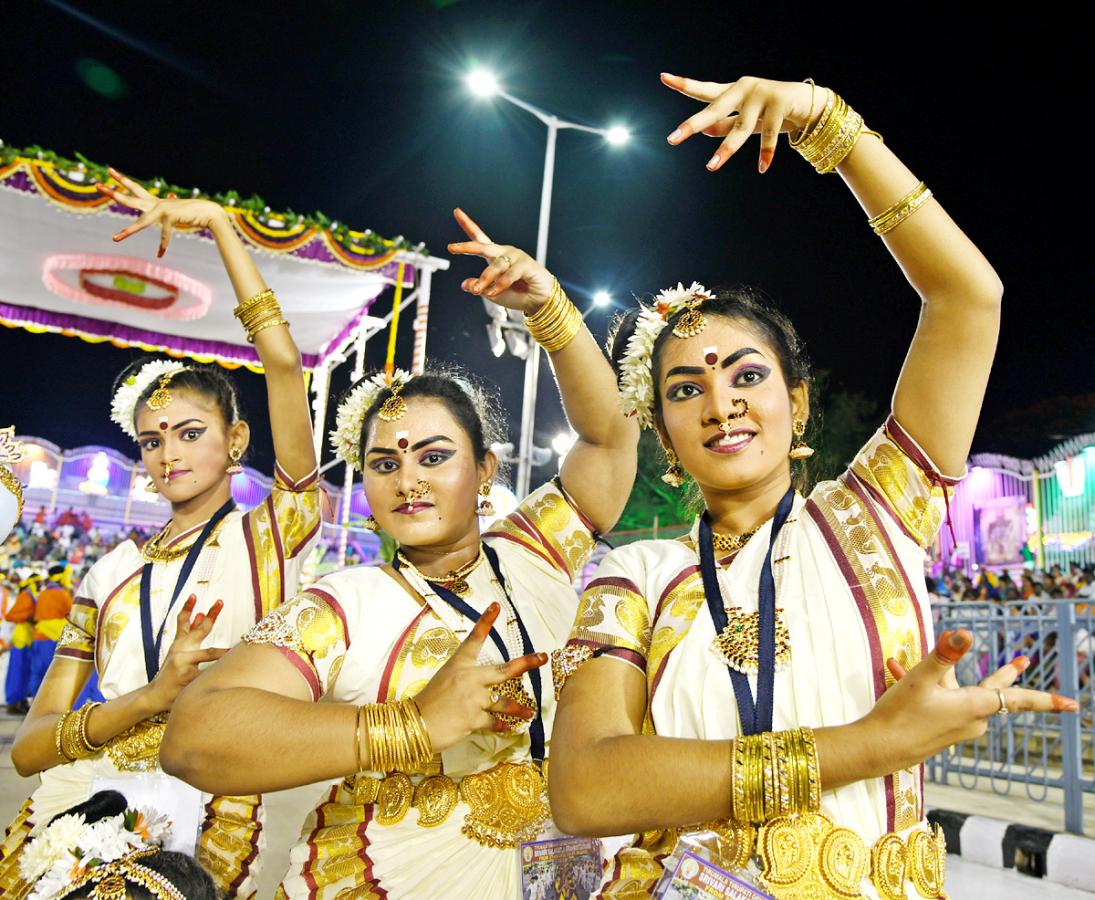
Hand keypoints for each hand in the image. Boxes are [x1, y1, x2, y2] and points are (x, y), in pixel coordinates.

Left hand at [95, 168, 228, 256]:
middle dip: (114, 193)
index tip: (110, 171)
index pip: (135, 189)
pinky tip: (159, 254)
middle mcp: (155, 203)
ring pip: (141, 221)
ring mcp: (162, 209)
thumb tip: (171, 197)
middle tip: (98, 186)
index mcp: (155, 202)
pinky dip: (163, 245)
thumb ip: (169, 207)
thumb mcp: (177, 211)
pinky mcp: (169, 217)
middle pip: (131, 198)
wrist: (208, 213)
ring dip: (129, 232)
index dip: (122, 180)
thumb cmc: (194, 213)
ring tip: (116, 238)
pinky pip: (164, 235)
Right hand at [144, 595, 228, 713]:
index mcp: (179, 643)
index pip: (183, 621)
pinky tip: (227, 673)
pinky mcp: (186, 677)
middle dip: (211, 616)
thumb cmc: (172, 673)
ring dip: (221, 652)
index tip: (194, 594)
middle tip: (221, 601)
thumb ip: (191, 634)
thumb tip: (201, 614)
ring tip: (232, 650)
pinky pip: (206, 674)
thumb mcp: (180, 651)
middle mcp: (180, 650)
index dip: (188, 607)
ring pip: (207, 653)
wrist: (155, 695)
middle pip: (199, 630)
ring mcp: (182, 663)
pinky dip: (217, 674)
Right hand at [413, 603, 547, 753]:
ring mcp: (473, 699)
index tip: (496, 606)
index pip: (474, 639)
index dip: (485, 621)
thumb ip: (465, 680)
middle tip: (543, 657)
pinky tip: (509, 727)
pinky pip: (494, 722)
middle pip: (505, 669)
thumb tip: (481, 685)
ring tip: (529, 711)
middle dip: (527, 663)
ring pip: (505, 702)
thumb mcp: (444, 680)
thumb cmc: (427, 702)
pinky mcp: (474, 719)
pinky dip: (501, 726)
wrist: (414, 725)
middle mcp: (469, 678)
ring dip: (519, 707)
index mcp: (459, 664)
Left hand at [447, 209, 555, 313]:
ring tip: (477, 291)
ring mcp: (516, 257)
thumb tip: (464, 284)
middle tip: (451, 248)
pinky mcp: (526, 264)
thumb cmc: (517, 295)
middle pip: (482, 246)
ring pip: (495, 265)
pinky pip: (508, 275)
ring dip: (485, 279)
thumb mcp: (492, 293)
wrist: (539, 302)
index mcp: (495, 257)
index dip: (468, 225)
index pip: (479, 238)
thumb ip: (479, 287)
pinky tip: (493, 292)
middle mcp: (504, 253)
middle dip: (466, 247)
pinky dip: (499, 285)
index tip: (457, 212)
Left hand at [662, 73, 824, 172]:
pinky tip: (762, 167)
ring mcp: (762, 94)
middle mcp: (743, 89)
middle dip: (693, 125)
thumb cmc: (771, 111)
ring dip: (726, 149)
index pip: (704, 90)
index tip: (663, 77)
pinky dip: (766, 152)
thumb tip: (704, 131)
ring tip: (711, 166)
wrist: (809, 103)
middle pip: (714, 109)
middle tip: (673, 138)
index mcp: (732, 91)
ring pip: (740, 127)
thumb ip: (725, 124)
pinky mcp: (781, 103)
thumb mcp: (746, 120)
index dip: (684, 84)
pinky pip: (769, 133)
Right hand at [859, 630, 1078, 775]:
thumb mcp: (921, 679)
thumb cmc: (901, 714)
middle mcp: (971, 719)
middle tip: (1023, 660)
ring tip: (901, 663)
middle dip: (1005, 673)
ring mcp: (956, 727)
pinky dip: (925, 687)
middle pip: (994, 692)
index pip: (1018, 699)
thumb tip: (965, 632)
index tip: (1072, 705)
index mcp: (974, 706)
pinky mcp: (940, 731)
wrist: (878, 749)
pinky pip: (942, 702)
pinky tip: (895, 672)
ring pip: (957, 692)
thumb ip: (944, 655)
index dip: (1045, 699)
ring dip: (938, 675)